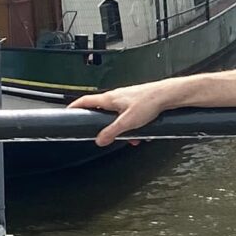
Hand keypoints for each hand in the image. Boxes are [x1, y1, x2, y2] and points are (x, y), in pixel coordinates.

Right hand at [66, 82, 182, 145]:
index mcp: (109, 99)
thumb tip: (100, 140)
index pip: (85, 101)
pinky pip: (129, 116)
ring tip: (132, 137)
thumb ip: (112, 132)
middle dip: (104, 126)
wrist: (168, 95)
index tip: (68, 112)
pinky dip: (132, 126)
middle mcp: (116, 97)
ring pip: (117, 116)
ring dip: (122, 129)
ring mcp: (126, 99)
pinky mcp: (136, 102)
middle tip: (104, 134)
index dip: (74, 107)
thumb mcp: (127, 122)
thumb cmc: (149, 102)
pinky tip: (141, 132)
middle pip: (101, 112)